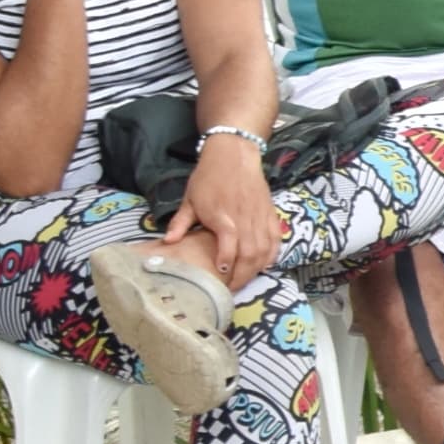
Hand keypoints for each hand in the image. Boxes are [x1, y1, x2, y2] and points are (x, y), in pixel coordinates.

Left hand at [157, 139, 284, 291]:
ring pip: (265, 250)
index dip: (227, 263)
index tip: (221, 275)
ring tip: (246, 279)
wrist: (234, 155)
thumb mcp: (190, 199)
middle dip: (243, 275)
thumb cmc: (209, 177)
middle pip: (250, 254)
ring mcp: (260, 217)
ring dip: (257, 268)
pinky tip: (264, 265)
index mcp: (223, 216)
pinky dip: (271, 255)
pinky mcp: (270, 215)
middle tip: (232, 288)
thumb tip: (168, 243)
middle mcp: (244, 219)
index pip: (229, 246)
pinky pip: (275, 240)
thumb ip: (180, 223)